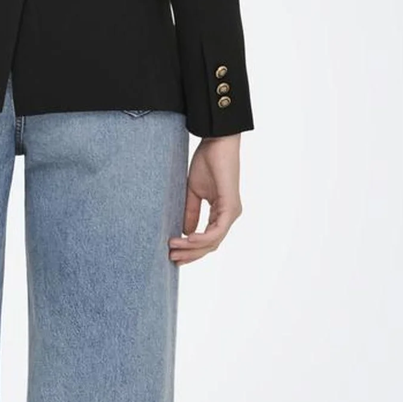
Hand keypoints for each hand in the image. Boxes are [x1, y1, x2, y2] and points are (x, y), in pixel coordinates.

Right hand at [169, 134, 243, 264]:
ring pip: (213, 242)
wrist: (217, 143)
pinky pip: (217, 231)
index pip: (208, 240)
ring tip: (173, 249)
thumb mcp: (194, 192)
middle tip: (171, 258)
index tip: (172, 253)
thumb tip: (184, 233)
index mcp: (222, 213)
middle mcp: (229, 216)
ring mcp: (232, 213)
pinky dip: (201, 238)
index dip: (191, 250)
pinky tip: (186, 239)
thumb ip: (191, 212)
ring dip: (192, 248)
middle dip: (190, 254)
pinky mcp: (230, 207)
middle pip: (211, 245)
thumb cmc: (207, 162)